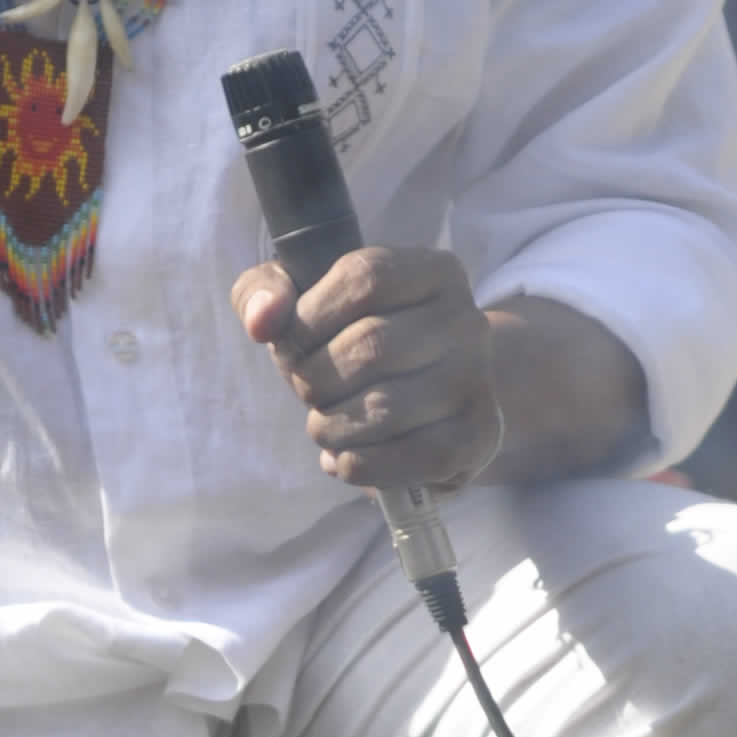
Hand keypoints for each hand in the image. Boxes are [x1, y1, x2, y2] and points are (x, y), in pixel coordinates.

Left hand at [230, 243, 502, 494]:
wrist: (430, 401)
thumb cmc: (355, 342)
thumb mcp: (305, 302)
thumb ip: (265, 293)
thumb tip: (262, 320)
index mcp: (432, 272)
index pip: (364, 277)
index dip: (311, 316)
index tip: (292, 344)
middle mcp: (466, 321)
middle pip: (370, 345)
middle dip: (314, 378)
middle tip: (307, 390)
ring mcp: (475, 382)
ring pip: (383, 408)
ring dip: (329, 426)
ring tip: (325, 424)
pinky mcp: (475, 439)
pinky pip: (406, 459)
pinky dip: (356, 464)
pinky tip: (346, 455)